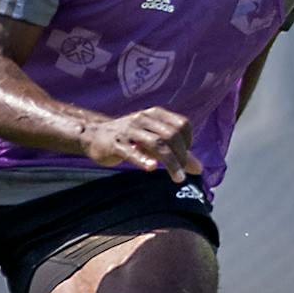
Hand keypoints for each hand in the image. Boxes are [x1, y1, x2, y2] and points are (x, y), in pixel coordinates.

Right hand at [79, 107, 204, 181]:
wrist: (94, 136)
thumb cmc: (129, 139)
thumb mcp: (153, 142)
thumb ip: (176, 153)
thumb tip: (199, 169)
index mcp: (155, 114)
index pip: (182, 124)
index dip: (189, 141)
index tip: (185, 157)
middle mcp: (143, 118)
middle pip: (171, 135)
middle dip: (181, 156)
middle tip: (183, 174)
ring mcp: (129, 130)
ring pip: (156, 143)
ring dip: (170, 162)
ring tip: (178, 178)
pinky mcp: (116, 143)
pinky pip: (131, 151)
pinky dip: (143, 159)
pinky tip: (152, 168)